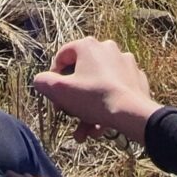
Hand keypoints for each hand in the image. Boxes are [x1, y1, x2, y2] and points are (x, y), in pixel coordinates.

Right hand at [32, 38, 160, 144]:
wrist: (132, 113)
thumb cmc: (94, 97)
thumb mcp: (61, 90)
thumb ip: (44, 82)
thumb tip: (40, 80)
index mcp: (88, 46)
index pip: (62, 56)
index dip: (53, 76)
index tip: (54, 95)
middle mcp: (108, 48)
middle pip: (82, 74)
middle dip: (73, 99)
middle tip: (69, 114)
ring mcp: (125, 62)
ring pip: (99, 85)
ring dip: (89, 109)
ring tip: (85, 131)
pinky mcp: (136, 78)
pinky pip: (115, 90)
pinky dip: (107, 106)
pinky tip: (101, 126)